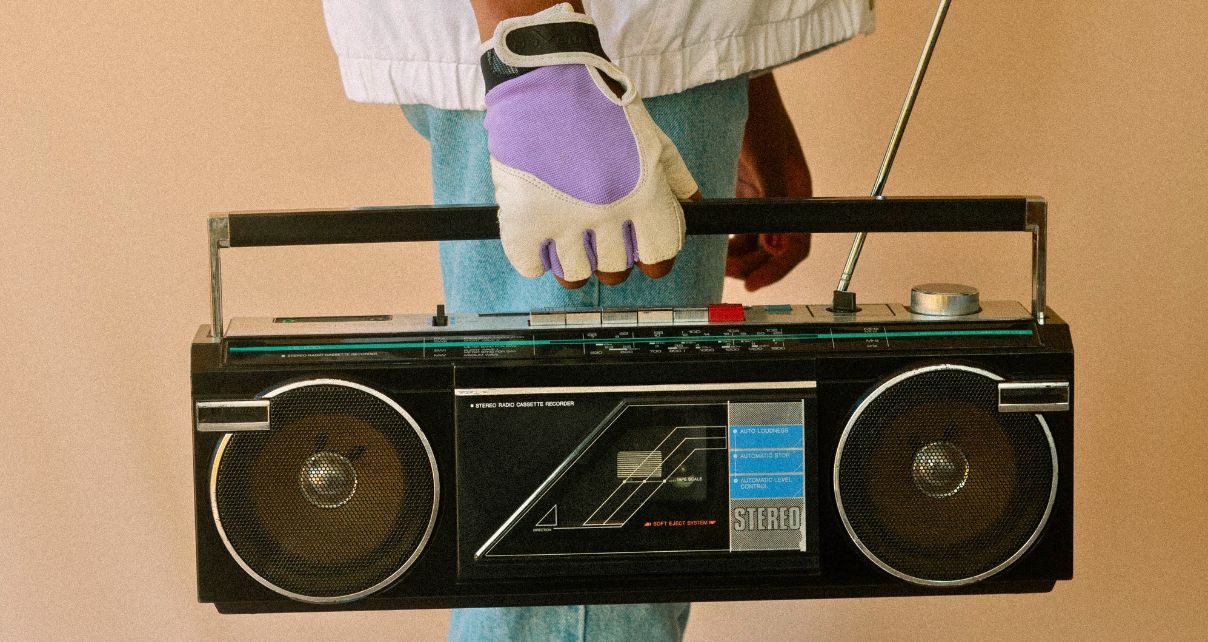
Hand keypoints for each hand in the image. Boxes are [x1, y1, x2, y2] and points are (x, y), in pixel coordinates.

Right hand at [481, 5, 696, 288]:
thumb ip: (676, 177)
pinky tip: (540, 238)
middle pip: (616, 271)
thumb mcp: (653, 137)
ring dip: (574, 261)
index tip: (642, 250)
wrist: (547, 78)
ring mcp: (564, 221)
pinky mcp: (523, 220)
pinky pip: (531, 265)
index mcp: (644, 197)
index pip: (659, 258)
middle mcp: (607, 216)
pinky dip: (535, 259)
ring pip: (575, 275)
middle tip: (599, 232)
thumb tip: (694, 206)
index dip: (653, 259)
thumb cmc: (604, 107)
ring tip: (569, 235)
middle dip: (612, 258)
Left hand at [725, 73, 812, 291]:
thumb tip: (776, 246)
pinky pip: (741, 223)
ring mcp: (763, 192)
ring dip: (738, 254)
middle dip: (752, 264)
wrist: (738, 86)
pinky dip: (729, 237)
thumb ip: (772, 204)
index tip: (754, 284)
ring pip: (754, 238)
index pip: (796, 244)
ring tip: (718, 260)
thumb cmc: (757, 115)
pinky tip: (715, 242)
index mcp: (797, 191)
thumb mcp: (764, 161)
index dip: (778, 268)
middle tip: (726, 272)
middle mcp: (783, 196)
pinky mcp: (744, 186)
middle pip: (774, 247)